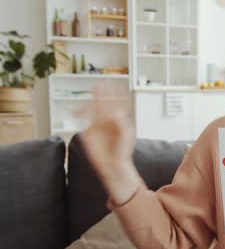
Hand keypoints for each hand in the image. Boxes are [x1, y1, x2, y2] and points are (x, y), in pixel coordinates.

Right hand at [78, 83, 140, 204]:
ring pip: (92, 110)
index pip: (115, 103)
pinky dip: (78, 116)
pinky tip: (76, 110)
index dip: (114, 93)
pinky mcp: (88, 134)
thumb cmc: (122, 150)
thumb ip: (120, 123)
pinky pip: (81, 122)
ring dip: (90, 101)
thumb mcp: (124, 134)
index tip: (114, 83)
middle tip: (99, 84)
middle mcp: (106, 120)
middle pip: (103, 103)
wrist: (113, 165)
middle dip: (102, 94)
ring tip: (89, 95)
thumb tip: (115, 112)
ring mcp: (96, 126)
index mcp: (117, 119)